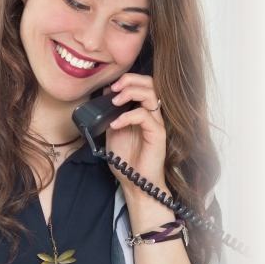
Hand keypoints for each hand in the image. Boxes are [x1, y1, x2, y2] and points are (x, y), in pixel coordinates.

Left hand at [106, 73, 166, 191]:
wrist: (135, 183)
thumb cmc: (126, 161)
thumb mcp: (112, 132)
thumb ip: (111, 114)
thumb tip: (107, 93)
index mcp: (142, 111)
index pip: (142, 85)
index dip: (127, 80)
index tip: (110, 87)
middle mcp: (152, 114)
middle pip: (150, 83)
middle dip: (130, 80)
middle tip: (114, 87)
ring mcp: (156, 123)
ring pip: (150, 94)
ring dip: (130, 93)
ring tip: (114, 101)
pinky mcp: (158, 134)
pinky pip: (144, 116)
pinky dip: (127, 116)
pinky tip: (115, 124)